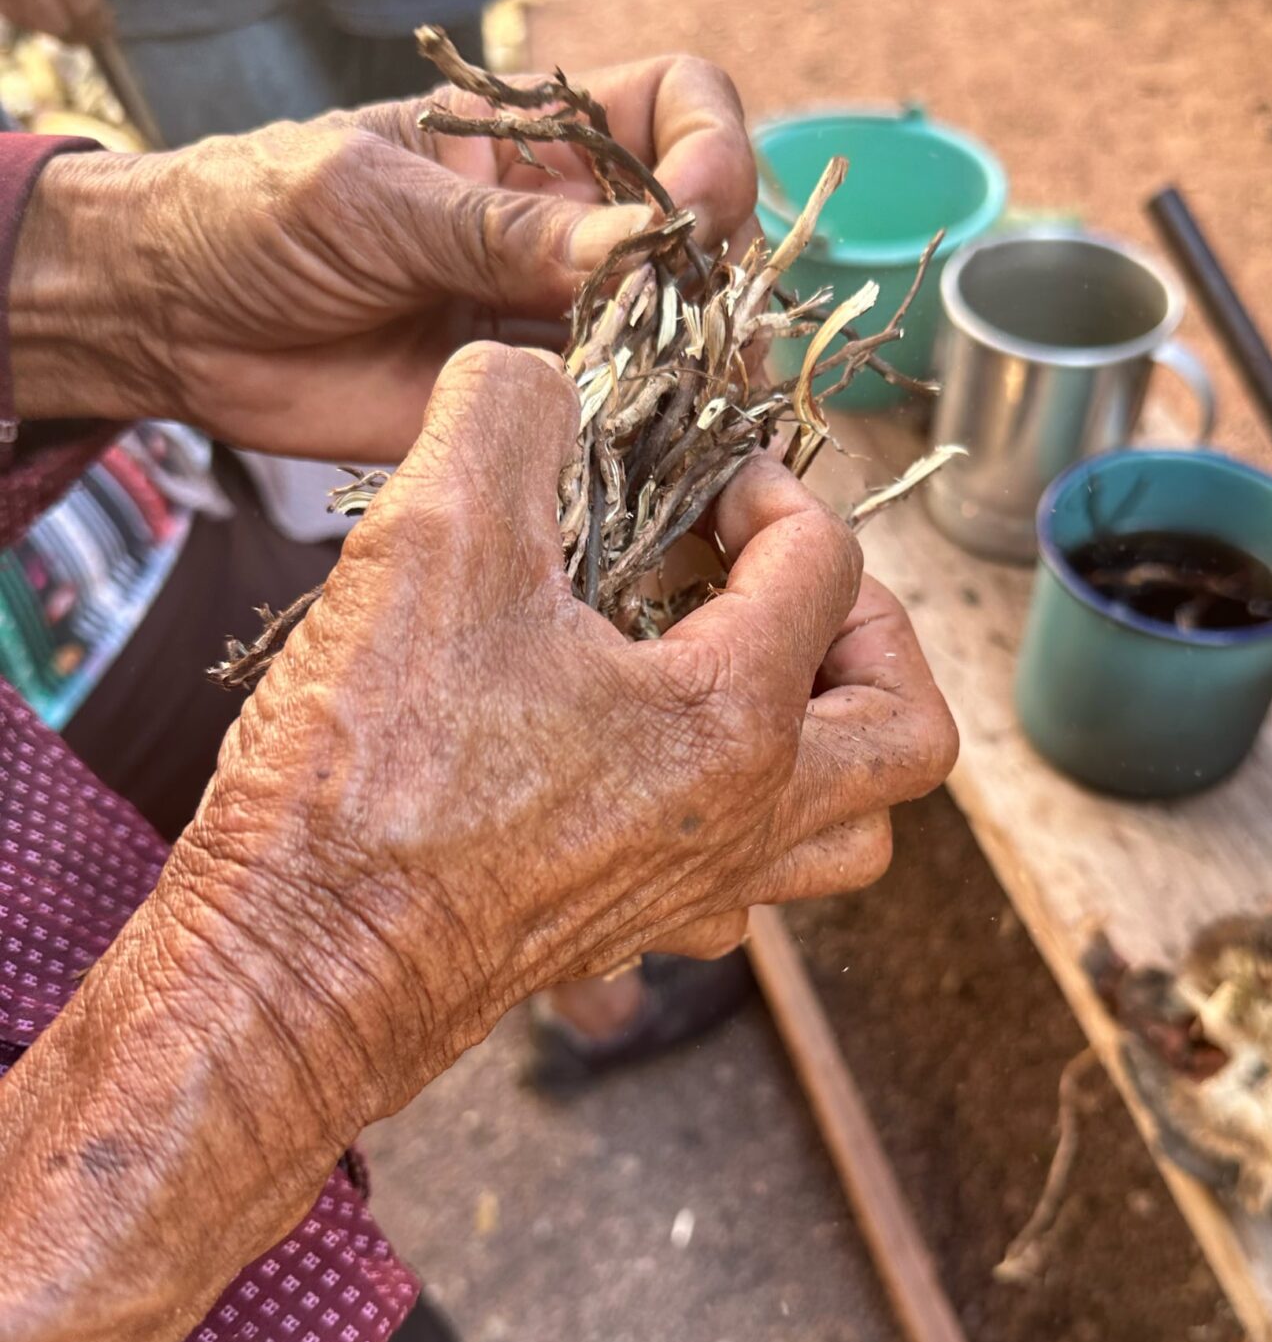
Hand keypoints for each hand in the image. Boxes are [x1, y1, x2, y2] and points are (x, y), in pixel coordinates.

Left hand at [9, 55, 754, 458]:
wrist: (169, 320)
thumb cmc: (251, 216)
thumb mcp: (372, 200)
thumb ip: (500, 230)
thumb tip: (641, 248)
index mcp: (534, 141)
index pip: (676, 108)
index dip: (711, 148)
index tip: (696, 210)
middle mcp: (562, 227)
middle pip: (699, 235)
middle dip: (714, 275)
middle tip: (688, 327)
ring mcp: (549, 320)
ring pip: (671, 337)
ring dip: (693, 367)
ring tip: (678, 396)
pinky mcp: (523, 406)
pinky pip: (609, 420)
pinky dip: (639, 436)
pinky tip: (641, 449)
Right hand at [157, 341, 955, 1140]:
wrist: (294, 964)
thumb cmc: (369, 778)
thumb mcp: (431, 542)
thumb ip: (504, 417)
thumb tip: (538, 378)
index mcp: (732, 722)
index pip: (826, 567)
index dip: (769, 490)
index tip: (697, 479)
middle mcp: (743, 823)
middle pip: (907, 731)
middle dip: (874, 632)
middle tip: (790, 584)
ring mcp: (693, 894)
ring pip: (849, 830)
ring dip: (831, 740)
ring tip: (749, 673)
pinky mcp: (627, 935)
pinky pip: (743, 886)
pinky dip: (739, 817)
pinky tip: (650, 761)